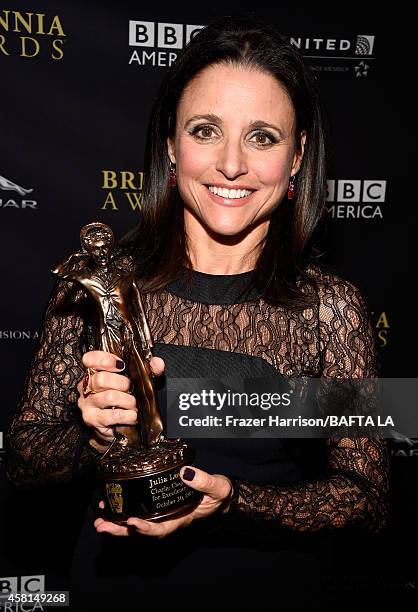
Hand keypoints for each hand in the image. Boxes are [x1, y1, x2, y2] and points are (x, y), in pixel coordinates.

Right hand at [77, 350, 164, 451]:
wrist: (118, 424)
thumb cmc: (125, 396)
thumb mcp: (137, 379)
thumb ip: (148, 368)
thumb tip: (157, 363)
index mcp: (94, 371)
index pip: (89, 359)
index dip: (104, 359)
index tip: (121, 365)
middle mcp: (86, 386)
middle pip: (101, 379)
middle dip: (123, 384)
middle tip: (131, 389)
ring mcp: (87, 403)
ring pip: (109, 397)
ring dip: (128, 401)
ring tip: (134, 404)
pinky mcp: (92, 419)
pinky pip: (112, 415)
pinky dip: (127, 415)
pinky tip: (132, 415)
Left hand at [94, 466, 232, 536]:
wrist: (219, 494)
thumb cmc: (219, 494)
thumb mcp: (218, 487)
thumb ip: (204, 481)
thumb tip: (186, 473)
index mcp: (182, 517)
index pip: (162, 528)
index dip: (147, 528)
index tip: (133, 523)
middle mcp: (169, 518)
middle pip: (142, 529)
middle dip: (121, 530)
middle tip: (102, 526)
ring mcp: (162, 512)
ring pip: (137, 522)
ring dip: (117, 523)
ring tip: (100, 519)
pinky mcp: (157, 503)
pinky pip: (139, 509)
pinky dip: (124, 509)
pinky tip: (111, 505)